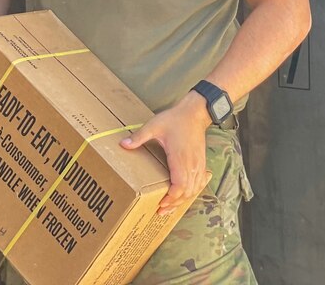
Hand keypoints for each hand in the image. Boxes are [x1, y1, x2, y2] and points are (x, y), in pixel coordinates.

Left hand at [120, 92, 212, 215]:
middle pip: (187, 192)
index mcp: (180, 158)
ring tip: (170, 206)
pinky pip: (199, 182)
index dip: (171, 198)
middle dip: (174, 204)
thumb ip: (139, 137)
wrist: (195, 113)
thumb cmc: (176, 119)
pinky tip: (185, 195)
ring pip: (194, 189)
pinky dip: (192, 191)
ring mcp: (198, 165)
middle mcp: (191, 165)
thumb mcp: (154, 126)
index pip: (180, 186)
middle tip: (161, 210)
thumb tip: (123, 144)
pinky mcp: (201, 163)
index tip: (161, 204)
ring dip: (183, 200)